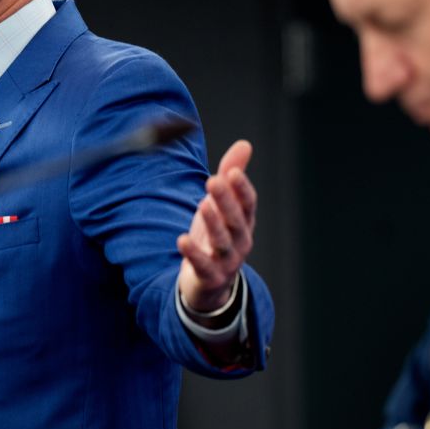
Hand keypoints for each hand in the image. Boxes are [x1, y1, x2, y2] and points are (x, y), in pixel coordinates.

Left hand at [176, 140, 256, 316]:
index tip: (232, 172)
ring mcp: (227, 261)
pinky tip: (181, 240)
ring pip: (222, 242)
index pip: (248, 204)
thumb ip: (231, 177)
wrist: (209, 284)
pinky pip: (203, 266)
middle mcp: (240, 241)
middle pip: (236, 220)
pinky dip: (193, 254)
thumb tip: (245, 144)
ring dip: (213, 223)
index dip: (242, 188)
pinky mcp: (210, 277)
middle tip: (213, 180)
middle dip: (226, 200)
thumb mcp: (222, 206)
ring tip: (202, 204)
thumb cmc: (216, 237)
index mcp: (244, 222)